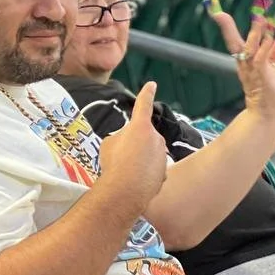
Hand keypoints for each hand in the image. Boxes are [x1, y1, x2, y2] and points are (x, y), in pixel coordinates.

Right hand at [97, 82, 166, 213]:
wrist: (125, 190)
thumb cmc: (114, 163)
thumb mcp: (109, 143)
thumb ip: (120, 137)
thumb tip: (125, 142)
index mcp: (140, 126)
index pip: (143, 105)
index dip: (146, 94)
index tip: (152, 84)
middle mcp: (155, 137)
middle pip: (144, 135)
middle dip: (135, 143)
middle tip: (122, 155)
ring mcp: (162, 155)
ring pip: (149, 153)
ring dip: (140, 159)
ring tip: (126, 170)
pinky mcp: (164, 172)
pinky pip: (153, 168)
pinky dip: (145, 172)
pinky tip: (135, 181)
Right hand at [209, 8, 274, 140]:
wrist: (268, 113)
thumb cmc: (270, 94)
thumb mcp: (272, 67)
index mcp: (245, 62)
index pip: (234, 41)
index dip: (227, 27)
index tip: (218, 13)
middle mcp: (245, 65)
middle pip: (234, 42)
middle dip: (227, 27)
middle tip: (221, 14)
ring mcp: (253, 70)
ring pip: (250, 48)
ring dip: (255, 33)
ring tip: (259, 19)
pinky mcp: (263, 75)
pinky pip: (263, 58)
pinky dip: (268, 47)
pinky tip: (274, 36)